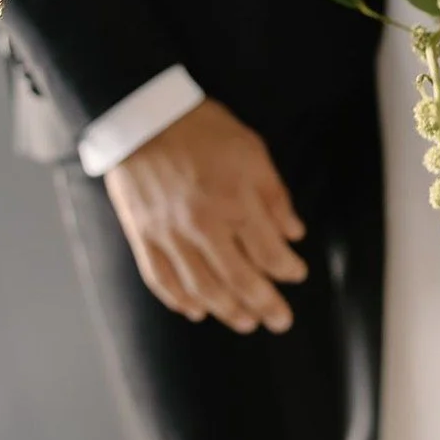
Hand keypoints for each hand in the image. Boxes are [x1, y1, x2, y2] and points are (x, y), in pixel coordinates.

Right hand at [103, 99, 307, 334]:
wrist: (142, 116)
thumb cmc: (201, 128)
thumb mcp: (251, 149)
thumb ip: (274, 194)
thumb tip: (293, 233)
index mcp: (234, 201)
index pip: (268, 252)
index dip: (287, 269)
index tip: (297, 275)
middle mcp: (203, 225)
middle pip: (239, 279)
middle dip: (265, 304)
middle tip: (281, 321)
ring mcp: (169, 235)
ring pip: (202, 288)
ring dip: (228, 311)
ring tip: (246, 323)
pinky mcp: (143, 237)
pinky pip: (162, 280)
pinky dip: (180, 301)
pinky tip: (197, 311)